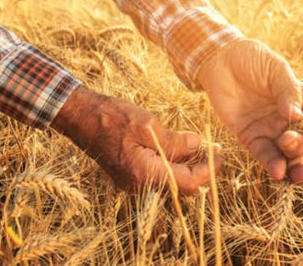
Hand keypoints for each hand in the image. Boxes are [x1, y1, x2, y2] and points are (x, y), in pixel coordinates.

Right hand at [52, 86, 221, 193]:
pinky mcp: (130, 172)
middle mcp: (139, 184)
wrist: (81, 117)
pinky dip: (172, 162)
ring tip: (202, 146)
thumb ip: (175, 141)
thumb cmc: (112, 117)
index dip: (209, 171)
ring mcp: (133, 180)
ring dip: (187, 165)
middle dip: (200, 169)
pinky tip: (180, 146)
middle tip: (214, 150)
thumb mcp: (148, 125)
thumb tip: (199, 146)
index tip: (221, 154)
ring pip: (170, 179)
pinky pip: (158, 173)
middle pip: (181, 185)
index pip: (188, 183)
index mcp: (145, 174)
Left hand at [197, 38, 302, 183]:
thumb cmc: (251, 59)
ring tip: (290, 168)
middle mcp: (288, 119)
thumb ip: (288, 91)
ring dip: (293, 164)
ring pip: (288, 155)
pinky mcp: (249, 136)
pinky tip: (277, 171)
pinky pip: (263, 155)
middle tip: (290, 138)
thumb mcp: (275, 69)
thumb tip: (297, 117)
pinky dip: (272, 165)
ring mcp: (269, 129)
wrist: (220, 59)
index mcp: (301, 100)